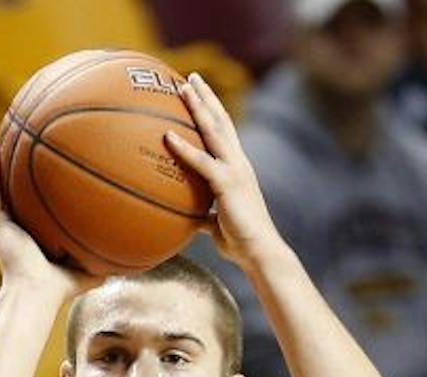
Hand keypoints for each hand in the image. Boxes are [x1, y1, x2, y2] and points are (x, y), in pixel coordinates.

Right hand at [0, 145, 96, 300]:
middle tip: (24, 143)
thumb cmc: (62, 288)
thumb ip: (108, 260)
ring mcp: (6, 226)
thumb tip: (137, 255)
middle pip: (17, 193)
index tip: (49, 167)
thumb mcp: (92, 270)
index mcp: (36, 236)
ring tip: (3, 136)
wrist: (38, 294)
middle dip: (18, 170)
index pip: (37, 208)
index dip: (40, 189)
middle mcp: (19, 229)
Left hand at [162, 74, 278, 272]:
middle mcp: (238, 162)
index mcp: (237, 167)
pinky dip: (184, 148)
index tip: (199, 93)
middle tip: (191, 77)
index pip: (224, 131)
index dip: (212, 110)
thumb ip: (204, 216)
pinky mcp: (228, 184)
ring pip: (215, 130)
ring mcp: (235, 170)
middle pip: (221, 120)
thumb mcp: (217, 224)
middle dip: (206, 97)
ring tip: (182, 87)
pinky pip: (202, 162)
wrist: (258, 251)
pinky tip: (167, 136)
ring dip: (198, 107)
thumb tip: (189, 220)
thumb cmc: (239, 241)